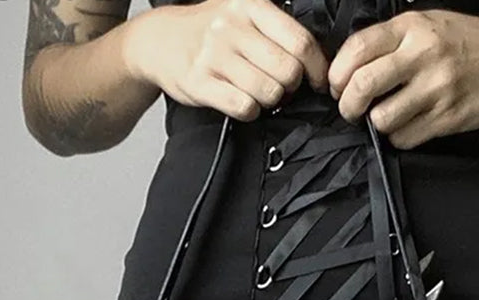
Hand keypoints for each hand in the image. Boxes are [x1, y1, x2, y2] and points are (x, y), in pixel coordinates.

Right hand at [123, 0, 329, 121]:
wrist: (159, 40)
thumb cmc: (210, 32)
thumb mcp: (244, 15)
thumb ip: (278, 31)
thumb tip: (318, 61)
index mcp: (251, 6)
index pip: (300, 41)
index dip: (317, 68)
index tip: (318, 81)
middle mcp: (232, 27)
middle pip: (288, 71)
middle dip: (291, 86)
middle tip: (281, 88)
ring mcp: (214, 55)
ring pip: (269, 92)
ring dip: (270, 100)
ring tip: (259, 93)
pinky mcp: (200, 82)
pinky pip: (244, 106)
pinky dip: (251, 111)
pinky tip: (244, 102)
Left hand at [327, 10, 478, 147]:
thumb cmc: (472, 41)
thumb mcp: (431, 23)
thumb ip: (394, 40)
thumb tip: (352, 66)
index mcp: (413, 28)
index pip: (356, 50)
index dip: (337, 74)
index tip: (337, 86)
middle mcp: (423, 55)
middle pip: (362, 86)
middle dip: (347, 104)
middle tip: (351, 109)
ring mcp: (436, 88)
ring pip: (381, 118)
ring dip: (375, 124)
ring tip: (385, 117)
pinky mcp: (447, 117)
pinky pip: (405, 137)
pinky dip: (398, 137)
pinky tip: (407, 126)